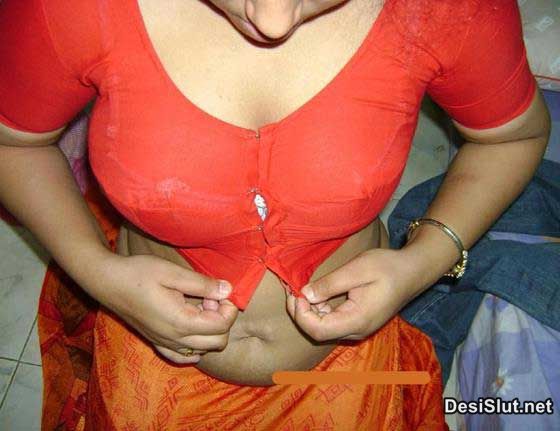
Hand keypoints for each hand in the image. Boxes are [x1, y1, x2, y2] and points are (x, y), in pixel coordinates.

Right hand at [90, 253, 238, 363]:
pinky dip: (196, 344)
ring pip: (204, 350)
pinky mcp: (157, 343)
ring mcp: (165, 344)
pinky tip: (191, 325)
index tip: (218, 291)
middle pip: (218, 342)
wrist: (108, 282)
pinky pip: (184, 356)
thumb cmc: (139, 273)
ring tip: (197, 306)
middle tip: (209, 299)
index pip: (222, 326)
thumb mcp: (173, 272)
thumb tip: (228, 290)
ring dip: (209, 330)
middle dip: (222, 320)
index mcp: (181, 322)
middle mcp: (175, 339)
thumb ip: (202, 283)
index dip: (228, 308)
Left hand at [286, 248, 420, 340]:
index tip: (296, 292)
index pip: (317, 330)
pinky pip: (333, 322)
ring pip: (324, 328)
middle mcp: (356, 330)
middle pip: (318, 332)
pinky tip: (317, 294)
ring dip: (309, 310)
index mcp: (357, 320)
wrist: (413, 271)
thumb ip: (330, 284)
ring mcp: (358, 328)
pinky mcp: (358, 322)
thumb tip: (305, 294)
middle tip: (293, 288)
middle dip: (301, 312)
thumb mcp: (357, 269)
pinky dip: (320, 310)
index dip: (300, 314)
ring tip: (303, 289)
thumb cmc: (388, 267)